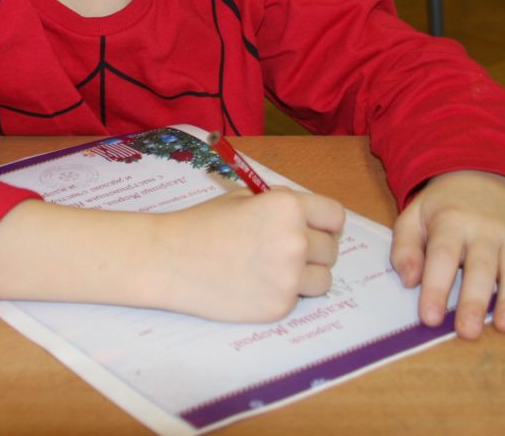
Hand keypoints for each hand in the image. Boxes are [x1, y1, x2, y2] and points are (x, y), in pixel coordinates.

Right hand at [152, 188, 345, 321]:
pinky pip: (299, 298)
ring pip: (323, 279)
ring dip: (307, 274)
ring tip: (274, 269)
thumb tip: (307, 217)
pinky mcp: (279, 306)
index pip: (335, 217)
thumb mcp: (244, 199)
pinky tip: (255, 284)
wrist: (169, 259)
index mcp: (289, 208)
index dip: (324, 222)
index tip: (314, 228)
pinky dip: (283, 292)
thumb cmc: (203, 223)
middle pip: (331, 249)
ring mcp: (289, 277)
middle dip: (313, 247)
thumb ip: (280, 206)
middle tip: (284, 249)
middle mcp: (296, 241)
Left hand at [390, 170, 504, 339]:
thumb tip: (410, 281)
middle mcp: (484, 228)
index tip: (430, 318)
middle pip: (481, 267)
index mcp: (450, 221)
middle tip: (469, 331)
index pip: (442, 257)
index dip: (436, 288)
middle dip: (475, 301)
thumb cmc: (442, 206)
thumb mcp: (412, 217)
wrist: (481, 172)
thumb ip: (405, 248)